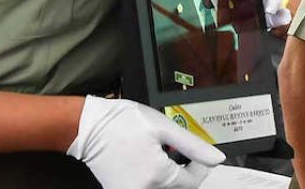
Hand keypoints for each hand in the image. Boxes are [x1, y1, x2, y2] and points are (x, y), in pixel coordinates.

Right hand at [67, 97, 223, 188]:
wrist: (87, 127)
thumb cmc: (121, 122)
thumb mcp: (163, 127)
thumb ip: (192, 146)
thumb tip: (217, 159)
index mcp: (158, 176)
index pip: (192, 182)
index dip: (198, 165)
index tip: (192, 151)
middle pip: (177, 186)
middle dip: (181, 169)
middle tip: (173, 148)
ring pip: (162, 188)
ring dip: (166, 173)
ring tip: (159, 152)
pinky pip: (146, 187)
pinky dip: (151, 177)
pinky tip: (146, 159)